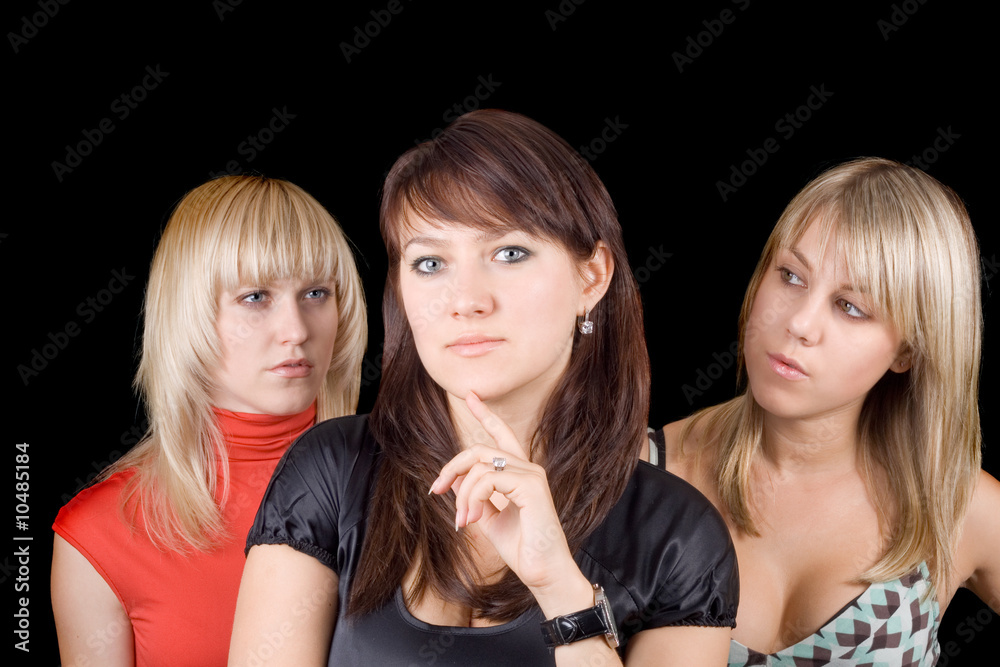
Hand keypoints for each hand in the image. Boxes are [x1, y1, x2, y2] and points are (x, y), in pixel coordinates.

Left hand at [428, 393, 580, 595]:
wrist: (542, 572)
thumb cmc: (521, 548)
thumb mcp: (487, 518)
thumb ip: (473, 495)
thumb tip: (452, 480)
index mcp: (520, 473)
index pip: (502, 435)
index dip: (485, 414)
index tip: (471, 396)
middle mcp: (528, 468)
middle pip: (479, 449)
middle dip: (452, 467)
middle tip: (435, 490)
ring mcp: (532, 474)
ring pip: (480, 466)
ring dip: (462, 495)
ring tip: (462, 521)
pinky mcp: (531, 486)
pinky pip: (488, 479)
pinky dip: (472, 499)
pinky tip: (471, 519)